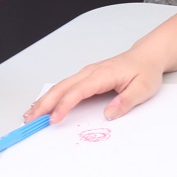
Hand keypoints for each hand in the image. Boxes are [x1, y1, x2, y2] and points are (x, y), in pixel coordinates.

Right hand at [24, 49, 163, 123]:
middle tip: (30, 119)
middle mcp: (90, 72)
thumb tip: (109, 114)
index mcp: (102, 75)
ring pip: (60, 86)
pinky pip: (65, 86)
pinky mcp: (86, 78)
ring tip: (30, 115)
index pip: (78, 91)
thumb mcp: (143, 88)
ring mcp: (86, 74)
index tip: (53, 119)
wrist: (146, 57)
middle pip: (62, 88)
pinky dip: (51, 96)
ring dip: (44, 100)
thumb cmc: (145, 71)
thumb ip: (126, 101)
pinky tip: (43, 104)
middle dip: (44, 103)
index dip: (64, 106)